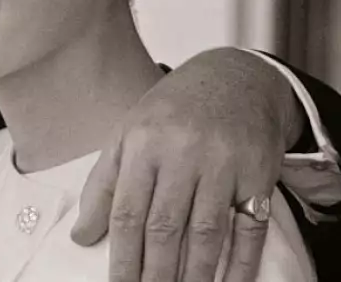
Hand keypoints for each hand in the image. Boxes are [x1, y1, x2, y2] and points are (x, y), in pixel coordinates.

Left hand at [71, 48, 303, 281]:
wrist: (234, 78)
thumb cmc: (171, 112)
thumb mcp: (127, 134)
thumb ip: (103, 185)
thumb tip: (81, 237)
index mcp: (143, 142)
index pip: (127, 211)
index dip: (121, 256)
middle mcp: (183, 153)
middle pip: (166, 227)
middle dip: (155, 274)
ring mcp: (224, 164)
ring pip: (207, 232)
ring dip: (194, 276)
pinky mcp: (259, 175)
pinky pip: (250, 230)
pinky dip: (241, 265)